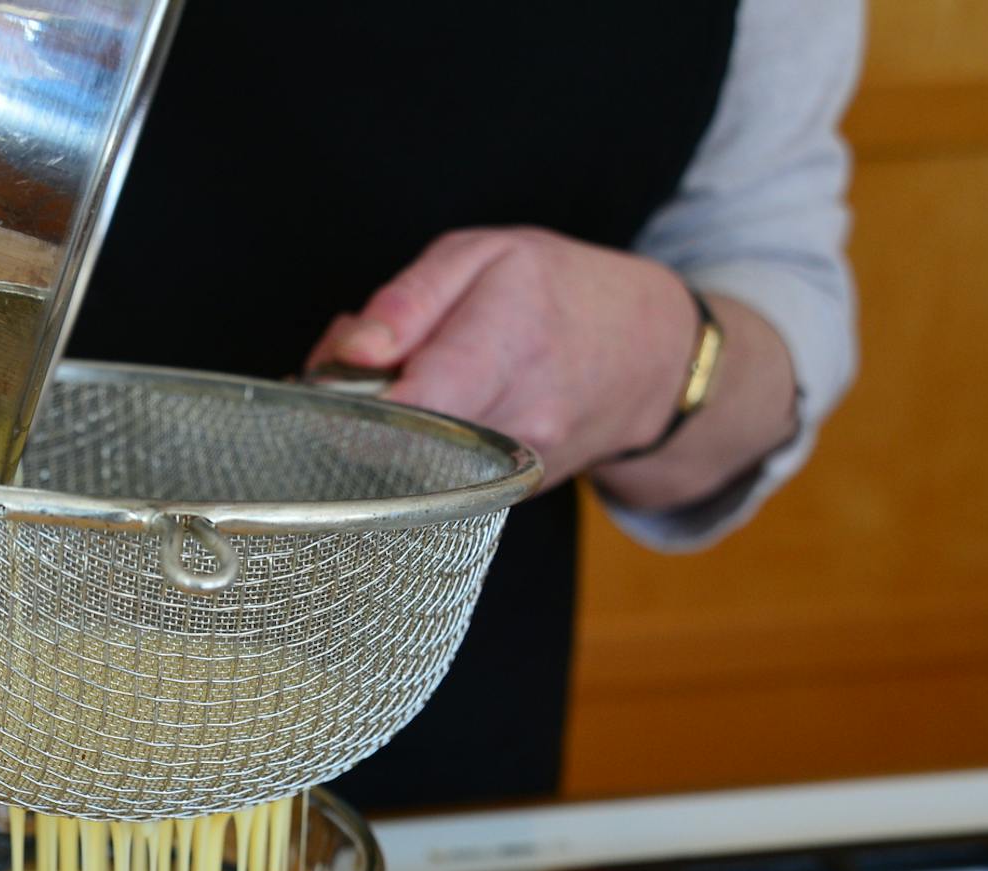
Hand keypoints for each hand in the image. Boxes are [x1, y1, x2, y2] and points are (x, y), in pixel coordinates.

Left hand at [306, 227, 699, 488]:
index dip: (346, 398)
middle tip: (364, 364)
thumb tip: (352, 355)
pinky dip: (415, 441)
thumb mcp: (486, 256)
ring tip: (410, 376)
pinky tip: (440, 407)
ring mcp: (514, 469)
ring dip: (383, 422)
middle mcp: (514, 420)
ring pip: (403, 461)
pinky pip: (431, 473)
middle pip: (389, 438)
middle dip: (354, 404)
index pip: (404, 405)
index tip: (336, 375)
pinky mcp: (507, 497)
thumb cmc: (562, 293)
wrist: (652, 362)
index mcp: (505, 343)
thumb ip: (408, 302)